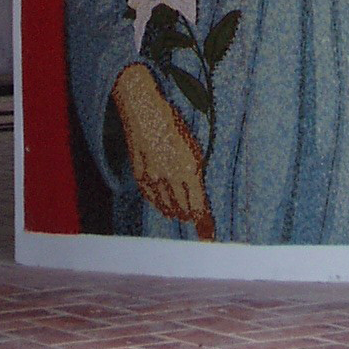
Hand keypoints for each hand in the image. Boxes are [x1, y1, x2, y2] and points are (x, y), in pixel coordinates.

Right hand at [112, 62, 214, 239]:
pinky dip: (159, 204)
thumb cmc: (173, 124)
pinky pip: (151, 199)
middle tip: (198, 220)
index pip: (198, 208)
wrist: (143, 110)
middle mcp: (170, 178)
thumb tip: (198, 195)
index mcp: (188, 170)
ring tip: (182, 213)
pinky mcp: (139, 176)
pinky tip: (165, 206)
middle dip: (192, 217)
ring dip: (176, 212)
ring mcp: (152, 178)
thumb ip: (195, 173)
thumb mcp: (193, 147)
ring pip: (166, 208)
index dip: (204, 225)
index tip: (209, 238)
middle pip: (183, 211)